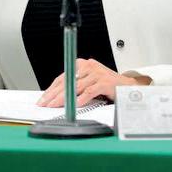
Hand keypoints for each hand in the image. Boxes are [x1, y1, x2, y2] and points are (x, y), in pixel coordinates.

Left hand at [37, 58, 151, 107]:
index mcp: (83, 65)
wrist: (128, 87)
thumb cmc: (108, 86)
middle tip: (45, 104)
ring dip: (64, 98)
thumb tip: (58, 97)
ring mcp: (97, 73)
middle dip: (54, 94)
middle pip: (67, 81)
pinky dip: (81, 99)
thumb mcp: (89, 83)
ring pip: (76, 86)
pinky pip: (90, 91)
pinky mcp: (105, 82)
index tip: (43, 98)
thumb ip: (76, 86)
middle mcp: (89, 66)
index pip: (63, 76)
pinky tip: (75, 105)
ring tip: (55, 106)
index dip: (52, 88)